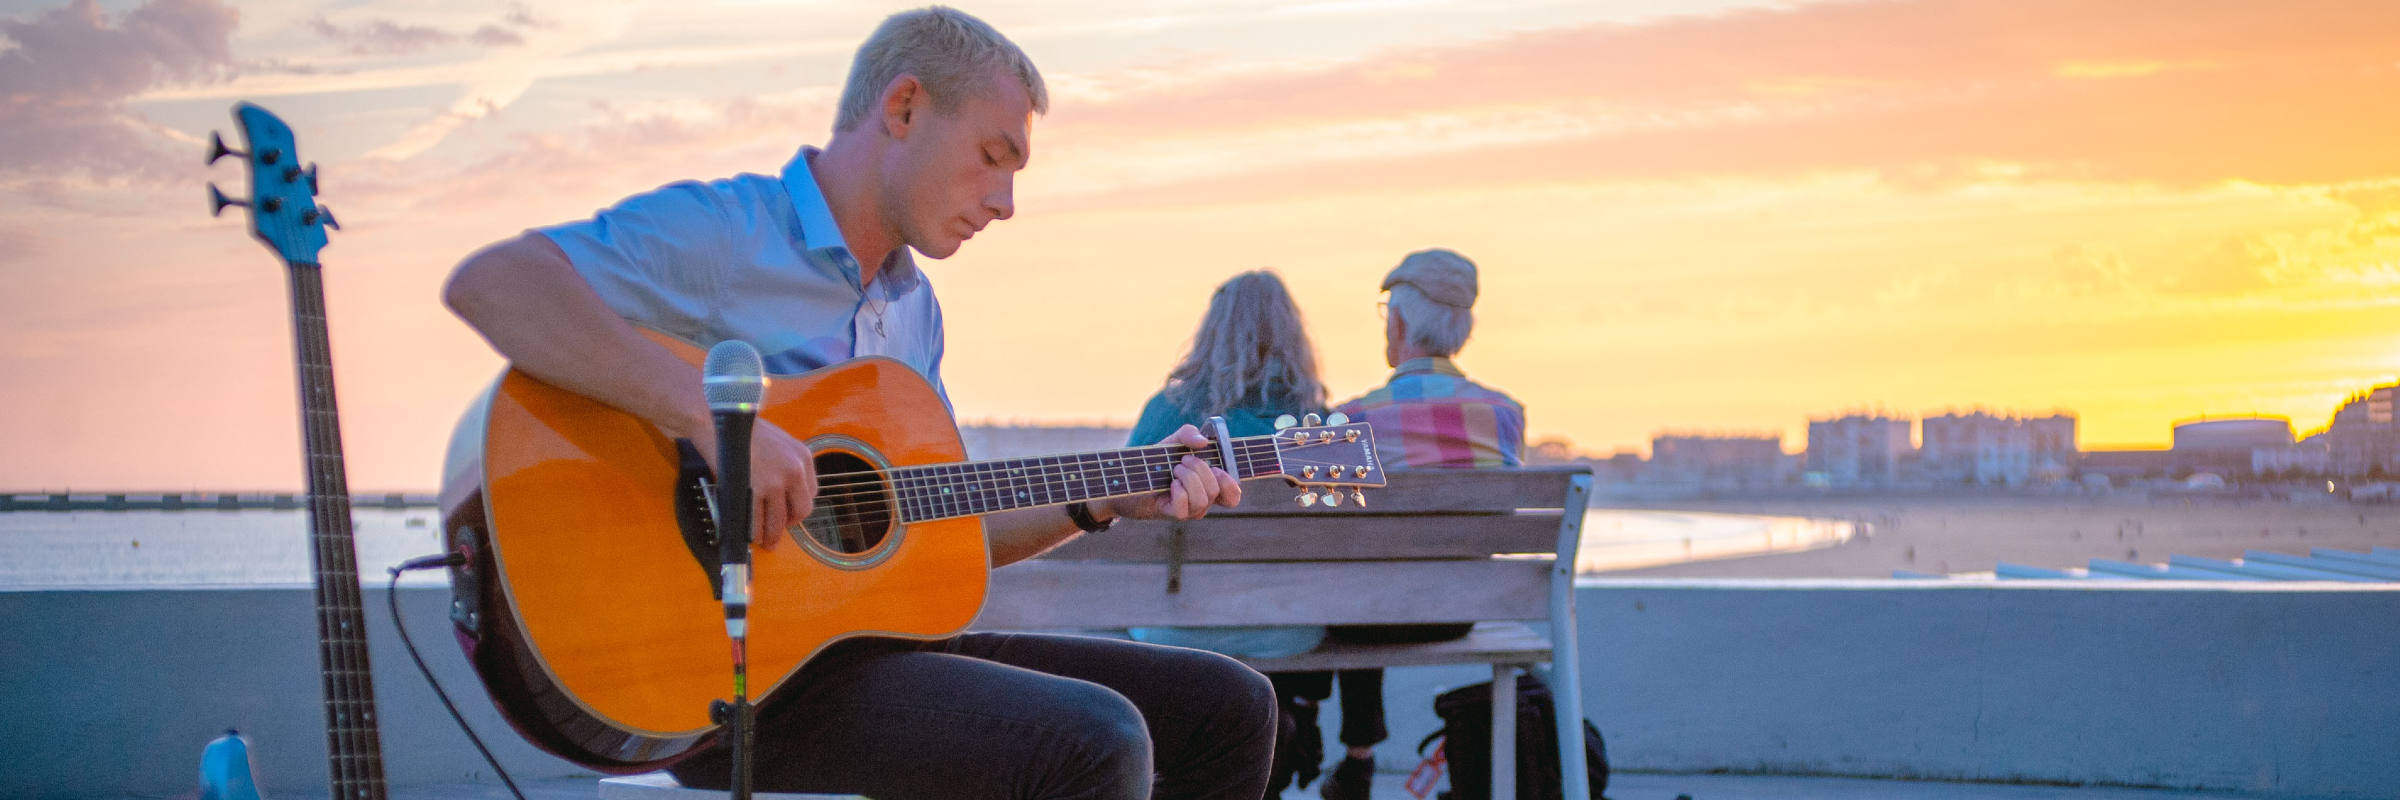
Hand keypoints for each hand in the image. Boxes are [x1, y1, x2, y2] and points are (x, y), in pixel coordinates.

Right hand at [686, 416, 817, 549]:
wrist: (718, 421)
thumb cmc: (743, 430)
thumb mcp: (779, 442)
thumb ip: (787, 465)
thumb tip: (785, 492)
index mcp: (803, 457)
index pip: (810, 494)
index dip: (798, 508)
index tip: (788, 514)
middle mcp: (794, 470)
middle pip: (800, 511)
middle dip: (788, 525)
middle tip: (777, 533)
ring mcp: (774, 482)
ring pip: (778, 521)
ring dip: (771, 536)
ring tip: (765, 541)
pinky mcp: (753, 491)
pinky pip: (757, 522)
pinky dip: (753, 533)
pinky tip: (750, 534)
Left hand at [1107, 424, 1242, 520]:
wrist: (1128, 477)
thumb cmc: (1156, 462)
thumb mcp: (1173, 442)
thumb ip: (1189, 434)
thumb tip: (1204, 442)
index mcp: (1208, 485)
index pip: (1232, 495)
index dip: (1231, 484)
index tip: (1218, 468)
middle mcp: (1202, 500)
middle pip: (1216, 491)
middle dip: (1201, 470)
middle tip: (1183, 460)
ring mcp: (1188, 510)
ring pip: (1203, 500)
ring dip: (1189, 478)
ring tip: (1174, 470)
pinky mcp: (1173, 515)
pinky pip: (1185, 508)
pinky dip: (1179, 492)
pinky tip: (1170, 484)